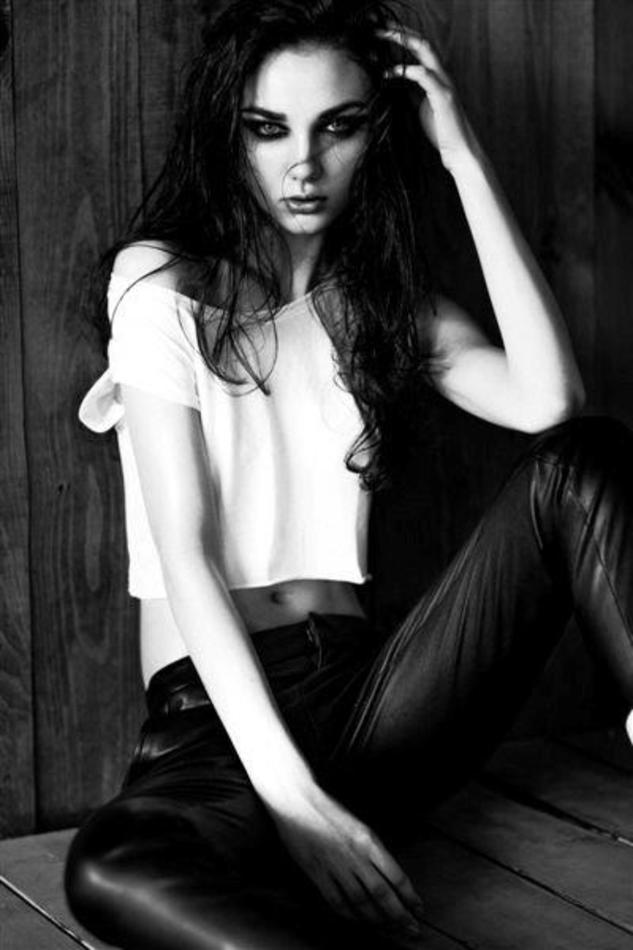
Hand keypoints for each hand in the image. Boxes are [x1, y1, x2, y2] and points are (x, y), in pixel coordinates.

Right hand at [265, 780, 424, 938]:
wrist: (298, 802)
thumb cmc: (329, 810)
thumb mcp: (359, 826)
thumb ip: (373, 850)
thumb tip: (389, 877)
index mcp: (368, 840)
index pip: (396, 875)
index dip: (410, 896)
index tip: (418, 909)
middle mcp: (355, 856)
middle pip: (382, 894)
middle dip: (400, 916)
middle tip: (412, 930)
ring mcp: (336, 866)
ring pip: (361, 902)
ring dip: (378, 921)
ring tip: (390, 931)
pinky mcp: (318, 873)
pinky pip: (337, 901)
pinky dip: (350, 915)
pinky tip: (359, 922)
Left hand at [379, 26, 481, 173]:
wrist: (458, 151)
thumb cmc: (440, 130)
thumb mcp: (419, 106)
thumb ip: (409, 90)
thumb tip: (390, 79)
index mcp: (436, 76)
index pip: (418, 47)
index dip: (400, 36)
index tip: (378, 32)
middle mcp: (441, 74)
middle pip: (421, 41)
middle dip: (399, 31)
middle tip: (376, 27)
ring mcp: (444, 83)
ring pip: (425, 50)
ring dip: (402, 41)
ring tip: (381, 37)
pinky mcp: (443, 96)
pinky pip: (424, 76)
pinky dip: (406, 70)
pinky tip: (389, 71)